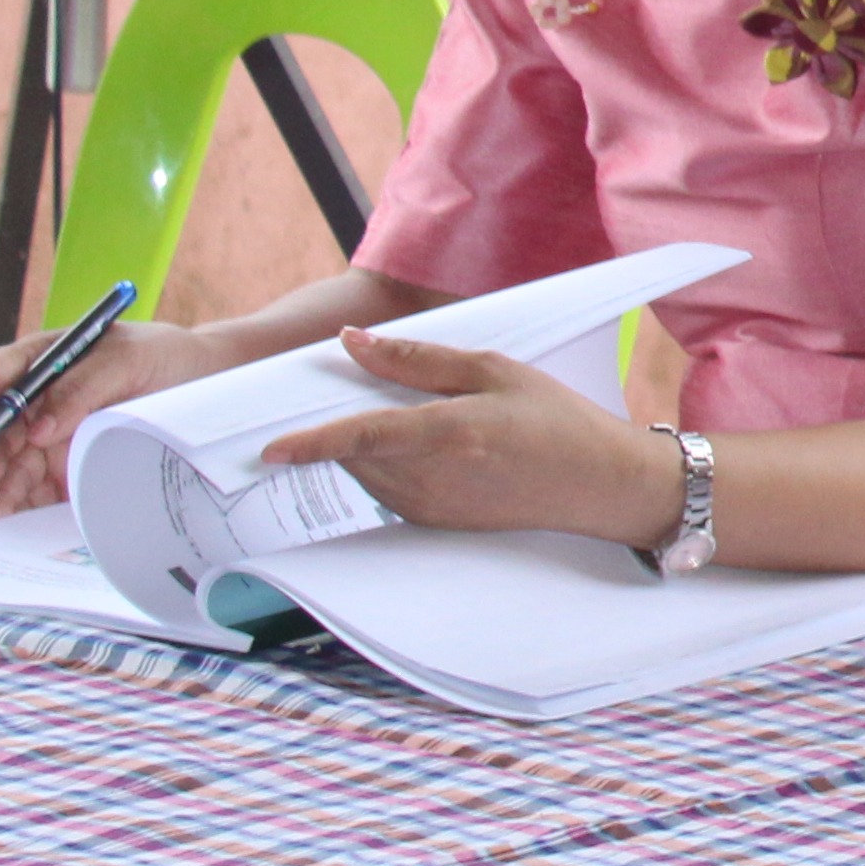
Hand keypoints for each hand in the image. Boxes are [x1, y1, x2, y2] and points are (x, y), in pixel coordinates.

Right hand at [0, 315, 226, 518]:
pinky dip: (24, 509)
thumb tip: (38, 431)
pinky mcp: (63, 469)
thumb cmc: (161, 356)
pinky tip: (21, 526)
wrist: (201, 382)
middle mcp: (32, 405)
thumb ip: (82, 387)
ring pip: (6, 470)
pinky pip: (34, 492)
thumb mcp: (127, 358)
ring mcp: (45, 440)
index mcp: (37, 363)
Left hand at [258, 331, 683, 553]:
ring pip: (364, 474)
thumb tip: (352, 342)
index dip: (312, 441)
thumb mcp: (495, 369)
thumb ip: (419, 359)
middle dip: (336, 424)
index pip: (362, 436)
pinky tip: (416, 443)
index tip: (270, 447)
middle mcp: (431, 479)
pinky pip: (385, 490)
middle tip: (341, 390)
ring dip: (359, 446)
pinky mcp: (432, 523)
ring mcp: (429, 508)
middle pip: (354, 454)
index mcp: (448, 434)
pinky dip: (382, 464)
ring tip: (389, 411)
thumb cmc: (553, 418)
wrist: (594, 484)